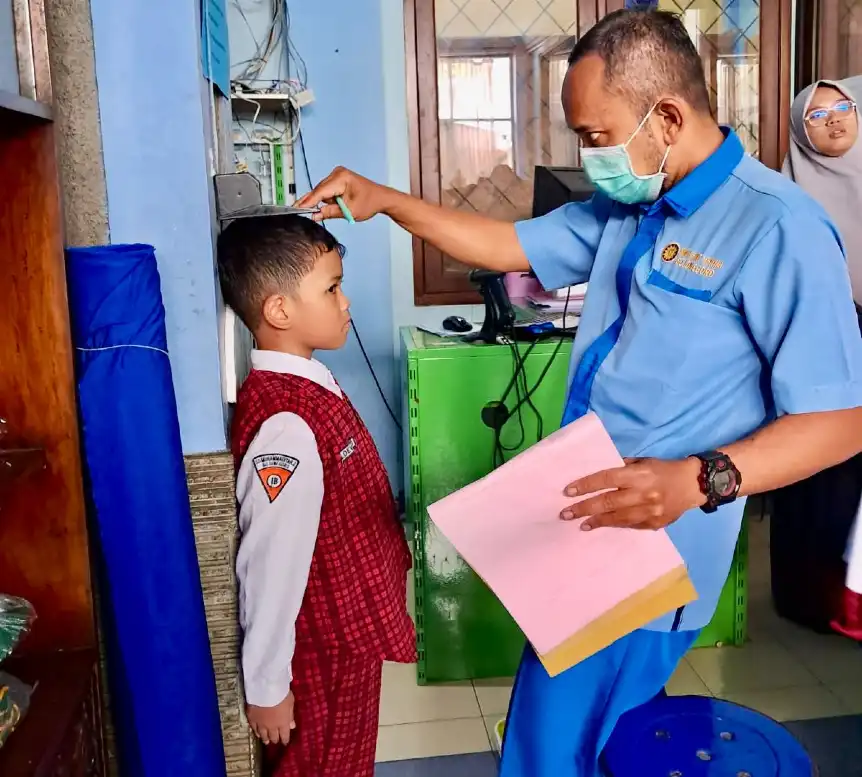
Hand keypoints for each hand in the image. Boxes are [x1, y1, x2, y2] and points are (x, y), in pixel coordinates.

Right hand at [246, 691, 295, 745]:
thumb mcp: (290, 703)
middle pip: (273, 737)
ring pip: (263, 735)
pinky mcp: (252, 719)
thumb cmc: (281, 694)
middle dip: (275, 739)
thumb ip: (290, 716)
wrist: (265, 690)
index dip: (285, 740)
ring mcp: (261, 724)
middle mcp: (272, 727)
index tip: (285, 742)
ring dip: (265, 739)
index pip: (284, 736)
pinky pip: (254, 729)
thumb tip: (292, 726)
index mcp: (283, 723)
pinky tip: (258, 734)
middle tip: (275, 741)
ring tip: (266, 742)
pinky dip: (257, 732)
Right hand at [296, 166, 391, 222]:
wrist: (380, 198)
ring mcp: (337, 174)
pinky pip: (326, 190)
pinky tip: (329, 205)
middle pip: (318, 191)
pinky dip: (325, 199)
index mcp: (341, 178)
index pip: (320, 192)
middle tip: (297, 211)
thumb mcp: (349, 212)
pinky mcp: (337, 178)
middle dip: (312, 202)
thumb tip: (314, 215)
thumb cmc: (369, 203)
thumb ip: (330, 213)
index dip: (308, 202)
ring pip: (321, 191)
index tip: (296, 209)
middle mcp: (337, 173)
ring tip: (326, 210)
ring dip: (321, 202)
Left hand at [560, 457, 704, 530]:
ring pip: (617, 518)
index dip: (586, 485)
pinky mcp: (654, 524)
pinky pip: (630, 526)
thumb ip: (621, 468)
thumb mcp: (642, 462)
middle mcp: (642, 494)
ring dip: (596, 521)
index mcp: (638, 475)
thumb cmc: (663, 469)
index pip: (606, 479)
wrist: (693, 485)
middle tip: (565, 513)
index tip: (568, 491)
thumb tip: (598, 476)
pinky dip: (614, 525)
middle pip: (608, 502)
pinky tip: (601, 526)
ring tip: (580, 523)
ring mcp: (649, 511)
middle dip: (584, 508)